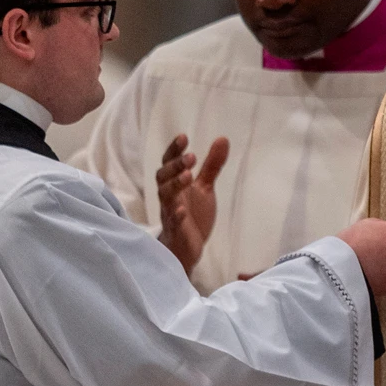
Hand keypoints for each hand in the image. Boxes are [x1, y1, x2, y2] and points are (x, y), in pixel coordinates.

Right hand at [157, 134, 229, 274]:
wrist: (188, 248)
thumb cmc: (192, 215)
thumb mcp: (204, 187)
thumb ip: (211, 165)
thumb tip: (222, 139)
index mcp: (174, 184)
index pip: (169, 163)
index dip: (174, 150)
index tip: (183, 137)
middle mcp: (169, 197)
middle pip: (163, 177)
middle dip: (175, 166)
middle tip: (191, 156)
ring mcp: (170, 213)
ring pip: (165, 197)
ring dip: (175, 185)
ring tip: (188, 176)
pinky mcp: (176, 231)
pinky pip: (172, 222)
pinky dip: (175, 216)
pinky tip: (181, 210)